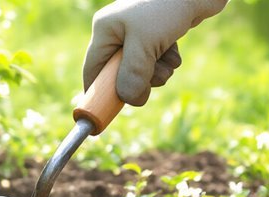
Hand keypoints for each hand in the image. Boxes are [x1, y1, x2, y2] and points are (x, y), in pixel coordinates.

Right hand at [83, 0, 226, 105]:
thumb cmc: (166, 8)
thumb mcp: (145, 44)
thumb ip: (134, 75)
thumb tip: (130, 100)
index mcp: (106, 30)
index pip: (93, 69)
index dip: (98, 93)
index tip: (104, 113)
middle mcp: (119, 32)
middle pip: (120, 74)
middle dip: (139, 81)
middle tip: (154, 78)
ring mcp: (139, 33)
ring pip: (142, 70)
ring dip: (157, 72)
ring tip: (168, 59)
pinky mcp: (158, 34)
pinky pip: (157, 61)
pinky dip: (167, 61)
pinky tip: (174, 50)